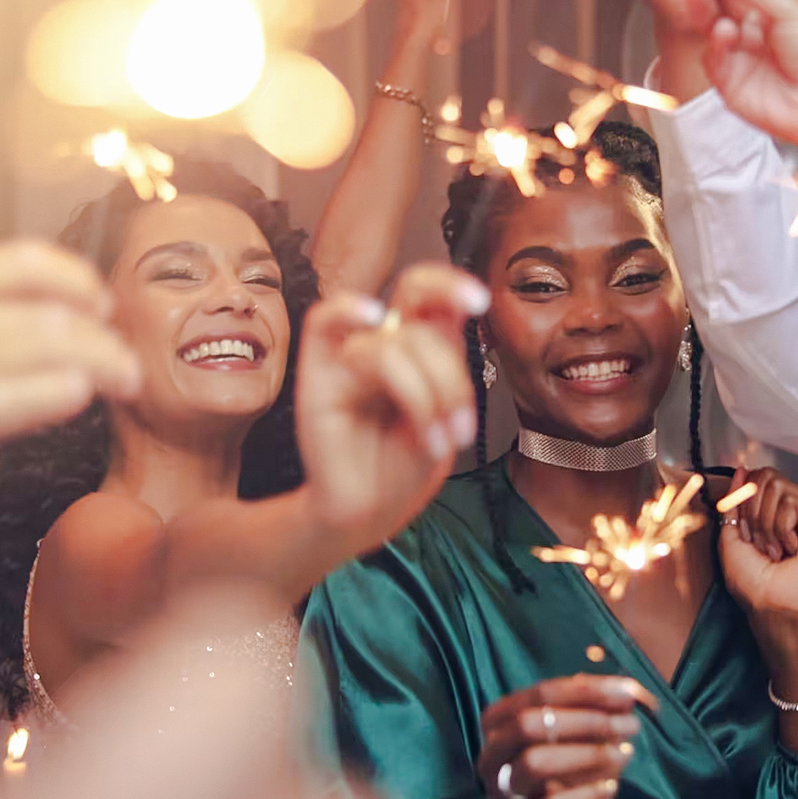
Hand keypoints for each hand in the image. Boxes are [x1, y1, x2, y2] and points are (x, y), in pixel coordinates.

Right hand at [294, 263, 486, 555]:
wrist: (370, 513)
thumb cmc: (405, 467)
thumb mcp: (446, 414)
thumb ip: (448, 363)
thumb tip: (455, 313)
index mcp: (418, 346)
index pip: (430, 295)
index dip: (452, 285)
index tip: (480, 302)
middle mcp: (383, 342)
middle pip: (417, 311)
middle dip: (449, 368)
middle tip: (462, 425)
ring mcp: (348, 355)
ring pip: (395, 342)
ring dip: (427, 396)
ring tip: (436, 442)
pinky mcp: (317, 375)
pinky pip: (325, 321)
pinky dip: (351, 311)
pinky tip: (373, 320)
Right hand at [475, 675, 655, 798]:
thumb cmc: (570, 769)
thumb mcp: (584, 736)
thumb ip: (600, 711)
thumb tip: (628, 691)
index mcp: (500, 718)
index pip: (541, 693)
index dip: (586, 691)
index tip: (627, 693)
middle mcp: (492, 752)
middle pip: (528, 724)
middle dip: (584, 720)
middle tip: (630, 725)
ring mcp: (501, 791)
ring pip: (534, 763)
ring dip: (586, 755)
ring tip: (625, 753)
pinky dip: (586, 796)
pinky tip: (612, 787)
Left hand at [719, 467, 797, 636]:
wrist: (773, 607)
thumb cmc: (754, 583)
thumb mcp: (732, 537)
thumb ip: (735, 501)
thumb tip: (742, 470)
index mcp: (778, 510)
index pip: (758, 478)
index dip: (744, 502)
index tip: (748, 535)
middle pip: (766, 477)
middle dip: (754, 514)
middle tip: (764, 545)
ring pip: (777, 486)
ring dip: (767, 524)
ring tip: (778, 550)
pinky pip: (791, 502)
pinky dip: (781, 527)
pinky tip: (792, 548)